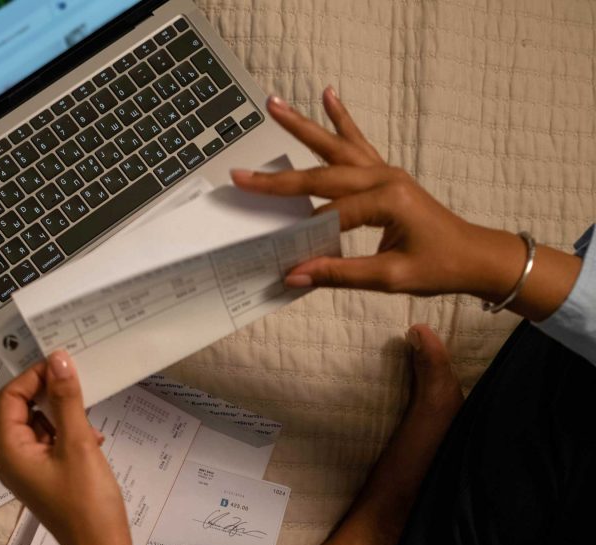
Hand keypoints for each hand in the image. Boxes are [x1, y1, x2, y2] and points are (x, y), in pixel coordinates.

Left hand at [0, 352, 140, 544]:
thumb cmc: (86, 501)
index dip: (33, 377)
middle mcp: (13, 458)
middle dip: (50, 393)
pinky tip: (93, 439)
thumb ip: (67, 399)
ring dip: (64, 414)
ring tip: (89, 417)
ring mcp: (30, 469)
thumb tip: (58, 360)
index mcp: (10, 450)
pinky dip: (70, 433)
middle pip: (23, 409)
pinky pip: (52, 441)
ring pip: (41, 424)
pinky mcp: (47, 475)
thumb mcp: (78, 442)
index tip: (61, 364)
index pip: (11, 398)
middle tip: (77, 381)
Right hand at [231, 87, 580, 318]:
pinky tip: (329, 95)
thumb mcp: (390, 278)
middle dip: (278, 178)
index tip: (279, 254)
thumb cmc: (439, 266)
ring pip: (335, 146)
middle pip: (321, 175)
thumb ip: (340, 273)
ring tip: (274, 104)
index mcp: (388, 201)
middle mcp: (384, 178)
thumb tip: (294, 275)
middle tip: (240, 173)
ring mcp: (385, 171)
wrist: (475, 256)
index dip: (306, 237)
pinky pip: (358, 143)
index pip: (333, 217)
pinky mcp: (386, 173)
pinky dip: (342, 119)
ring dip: (303, 126)